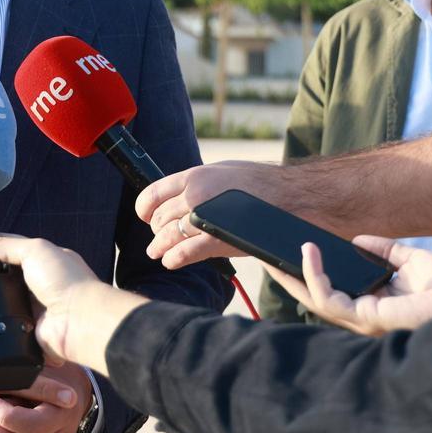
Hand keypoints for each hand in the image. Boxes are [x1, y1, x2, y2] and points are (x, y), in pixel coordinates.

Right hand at [0, 233, 147, 375]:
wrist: (80, 321)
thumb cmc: (64, 280)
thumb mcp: (35, 250)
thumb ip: (5, 245)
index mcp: (43, 262)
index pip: (10, 251)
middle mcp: (37, 286)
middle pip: (1, 278)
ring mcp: (30, 310)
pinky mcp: (25, 333)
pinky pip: (1, 326)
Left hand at [137, 163, 279, 268]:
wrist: (287, 195)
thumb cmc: (257, 182)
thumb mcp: (221, 171)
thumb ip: (199, 183)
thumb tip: (181, 193)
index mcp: (193, 176)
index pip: (153, 194)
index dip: (144, 209)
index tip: (145, 216)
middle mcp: (193, 196)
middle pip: (160, 218)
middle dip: (156, 231)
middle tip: (157, 238)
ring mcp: (203, 218)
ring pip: (168, 236)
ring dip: (159, 247)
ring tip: (157, 253)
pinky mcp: (216, 240)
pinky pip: (185, 252)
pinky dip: (174, 259)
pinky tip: (171, 261)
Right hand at [260, 236, 431, 335]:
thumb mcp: (412, 259)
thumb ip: (385, 250)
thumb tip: (356, 240)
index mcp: (377, 303)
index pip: (335, 290)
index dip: (313, 273)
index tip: (296, 251)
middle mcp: (366, 315)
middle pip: (316, 297)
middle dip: (290, 278)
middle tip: (268, 258)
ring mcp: (363, 319)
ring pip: (314, 300)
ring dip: (294, 274)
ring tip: (283, 250)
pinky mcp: (364, 317)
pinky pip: (327, 297)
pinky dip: (313, 274)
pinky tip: (309, 253)